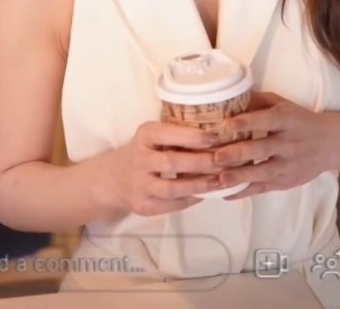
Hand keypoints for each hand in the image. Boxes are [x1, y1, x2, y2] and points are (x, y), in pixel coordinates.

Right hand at [94, 120, 225, 216]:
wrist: (114, 179)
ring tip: (219, 182)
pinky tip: (205, 194)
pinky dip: (190, 200)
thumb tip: (217, 138)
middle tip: (224, 162)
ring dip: (198, 185)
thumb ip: (177, 136)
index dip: (192, 136)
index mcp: (144, 135)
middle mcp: (139, 159)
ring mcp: (139, 185)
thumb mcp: (154, 136)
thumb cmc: (145, 151)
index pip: (168, 134)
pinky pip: (170, 205)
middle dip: (201, 162)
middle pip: (172, 162)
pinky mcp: (142, 206)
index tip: (216, 138)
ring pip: (172, 188)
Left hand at [211, 90, 334, 200]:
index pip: (268, 120)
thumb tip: (230, 95)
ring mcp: (288, 165)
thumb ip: (259, 100)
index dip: (249, 122)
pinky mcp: (286, 182)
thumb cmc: (299, 121)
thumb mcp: (283, 105)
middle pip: (262, 149)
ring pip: (263, 172)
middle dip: (239, 154)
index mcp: (287, 120)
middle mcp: (288, 143)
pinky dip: (245, 192)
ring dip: (241, 177)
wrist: (330, 144)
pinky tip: (226, 194)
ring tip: (220, 180)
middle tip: (216, 157)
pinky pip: (264, 188)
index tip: (229, 123)